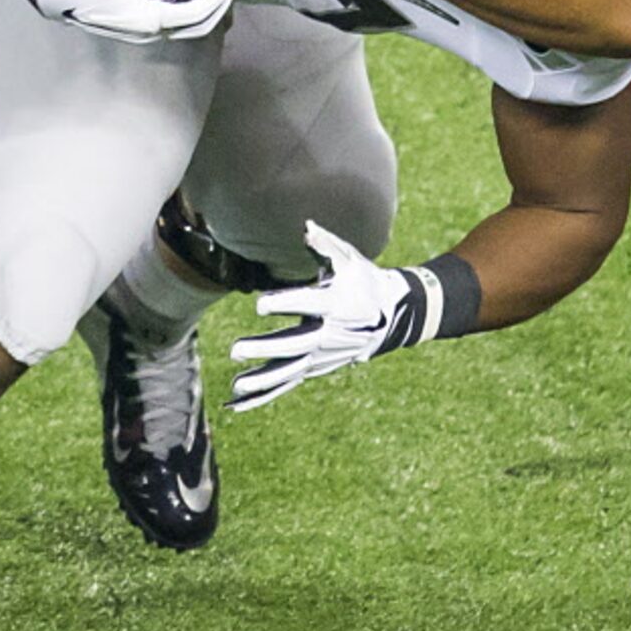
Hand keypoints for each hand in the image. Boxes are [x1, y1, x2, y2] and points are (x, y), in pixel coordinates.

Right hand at [19, 0, 233, 42]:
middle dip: (217, 5)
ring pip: (183, 28)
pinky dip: (185, 9)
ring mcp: (139, 31)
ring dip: (202, 8)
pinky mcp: (132, 24)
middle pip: (196, 27)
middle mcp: (146, 31)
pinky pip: (169, 21)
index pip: (197, 13)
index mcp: (147, 18)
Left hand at [226, 221, 439, 409]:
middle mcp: (329, 334)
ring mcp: (322, 355)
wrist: (393, 315)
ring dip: (263, 380)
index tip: (259, 305)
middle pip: (294, 345)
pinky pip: (287, 382)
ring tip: (236, 386)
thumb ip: (326, 244)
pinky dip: (263, 394)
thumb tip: (306, 227)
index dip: (284, 304)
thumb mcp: (351, 259)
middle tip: (236, 350)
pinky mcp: (315, 366)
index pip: (308, 304)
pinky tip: (237, 403)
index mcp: (337, 304)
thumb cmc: (365, 280)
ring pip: (290, 371)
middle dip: (265, 349)